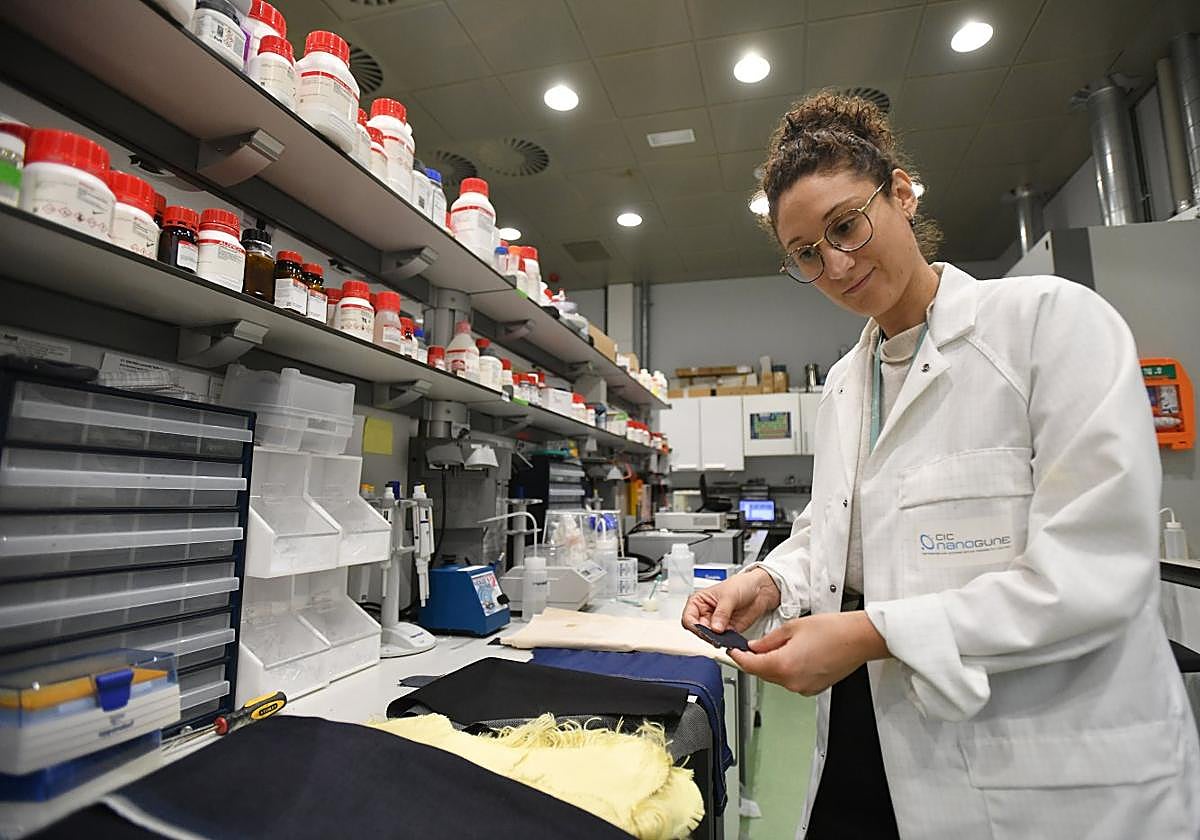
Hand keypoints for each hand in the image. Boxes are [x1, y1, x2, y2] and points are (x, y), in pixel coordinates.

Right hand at [682, 566, 780, 634]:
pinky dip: (726, 642)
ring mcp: (716, 623)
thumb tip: (715, 628)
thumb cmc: (742, 585)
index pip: (688, 618)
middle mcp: (705, 614)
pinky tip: (731, 639)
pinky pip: (723, 641)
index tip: (704, 630)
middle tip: (716, 636)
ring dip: (716, 640)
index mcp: (699, 602)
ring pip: (709, 638)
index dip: (694, 626)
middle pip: (698, 630)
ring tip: (725, 637)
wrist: (760, 590)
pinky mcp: (727, 631)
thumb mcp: (729, 595)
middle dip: (706, 634)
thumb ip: (722, 613)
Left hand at [730, 612, 888, 695]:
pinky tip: (792, 655)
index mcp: (784, 665)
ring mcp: (803, 687)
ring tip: (776, 647)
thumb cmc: (832, 630)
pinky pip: (791, 680)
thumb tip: (754, 647)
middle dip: (754, 661)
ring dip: (771, 665)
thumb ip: (769, 640)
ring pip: (777, 677)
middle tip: (747, 648)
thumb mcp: (792, 627)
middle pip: (762, 673)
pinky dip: (786, 670)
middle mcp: (792, 681)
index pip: (751, 666)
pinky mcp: (812, 688)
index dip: (737, 658)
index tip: (730, 653)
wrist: (858, 639)